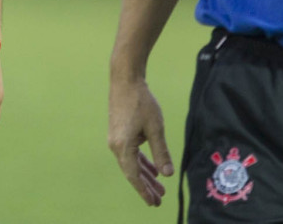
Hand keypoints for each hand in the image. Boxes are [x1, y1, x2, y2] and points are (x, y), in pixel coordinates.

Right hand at [108, 77, 174, 205]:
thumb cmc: (141, 102)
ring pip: (132, 163)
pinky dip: (141, 162)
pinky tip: (152, 169)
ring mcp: (116, 140)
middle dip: (146, 187)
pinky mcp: (119, 134)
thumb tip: (167, 174)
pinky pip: (131, 154)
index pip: (134, 175)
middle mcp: (116, 146)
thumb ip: (161, 152)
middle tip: (158, 201)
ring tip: (159, 188)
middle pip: (132, 172)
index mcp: (123, 147)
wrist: (125, 80)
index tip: (153, 202)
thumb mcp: (155, 128)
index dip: (144, 190)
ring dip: (145, 175)